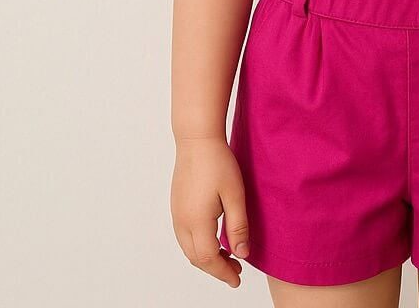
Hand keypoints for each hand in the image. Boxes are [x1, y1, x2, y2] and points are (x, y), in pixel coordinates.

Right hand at [170, 136, 250, 287]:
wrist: (197, 140)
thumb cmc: (218, 162)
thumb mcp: (235, 194)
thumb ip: (238, 226)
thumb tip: (242, 253)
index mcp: (197, 222)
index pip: (209, 259)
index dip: (223, 272)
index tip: (237, 279)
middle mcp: (182, 222)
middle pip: (196, 258)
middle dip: (216, 268)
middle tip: (236, 269)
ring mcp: (176, 215)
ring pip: (189, 249)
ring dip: (206, 258)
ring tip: (227, 257)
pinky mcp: (176, 206)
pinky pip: (185, 237)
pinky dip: (199, 246)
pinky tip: (214, 239)